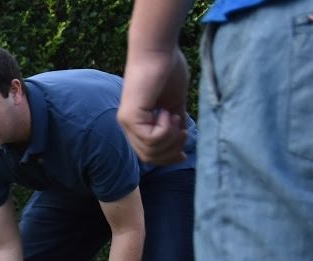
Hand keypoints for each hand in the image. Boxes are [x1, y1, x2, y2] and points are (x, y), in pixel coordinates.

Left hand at [117, 46, 190, 165]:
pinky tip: (167, 112)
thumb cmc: (167, 69)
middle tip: (183, 130)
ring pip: (150, 151)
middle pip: (150, 158)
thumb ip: (176, 121)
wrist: (159, 49)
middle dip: (172, 150)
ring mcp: (127, 122)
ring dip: (170, 138)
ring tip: (174, 116)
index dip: (168, 158)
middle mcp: (129, 126)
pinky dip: (165, 129)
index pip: (149, 155)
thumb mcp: (175, 101)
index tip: (184, 152)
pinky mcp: (130, 116)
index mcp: (137, 124)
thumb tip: (183, 138)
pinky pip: (151, 139)